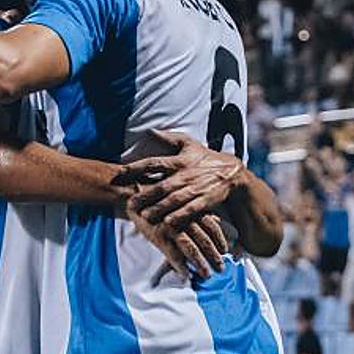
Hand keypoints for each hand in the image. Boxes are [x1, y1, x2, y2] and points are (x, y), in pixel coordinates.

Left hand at [118, 130, 245, 227]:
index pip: (154, 163)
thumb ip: (169, 137)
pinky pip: (190, 210)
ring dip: (158, 208)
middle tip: (130, 203)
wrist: (231, 172)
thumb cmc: (205, 157)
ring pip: (173, 200)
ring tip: (144, 216)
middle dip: (145, 195)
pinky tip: (167, 222)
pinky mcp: (205, 200)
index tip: (122, 172)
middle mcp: (185, 175)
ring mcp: (195, 188)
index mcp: (179, 160)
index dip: (137, 167)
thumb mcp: (189, 144)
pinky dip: (179, 216)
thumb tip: (151, 131)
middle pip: (161, 186)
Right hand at [127, 206, 227, 282]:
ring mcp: (172, 228)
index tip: (226, 251)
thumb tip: (217, 219)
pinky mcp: (159, 236)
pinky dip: (180, 266)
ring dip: (200, 263)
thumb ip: (199, 211)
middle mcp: (184, 219)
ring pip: (191, 248)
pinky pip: (172, 254)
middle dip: (214, 256)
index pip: (212, 226)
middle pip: (204, 240)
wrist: (136, 196)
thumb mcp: (183, 201)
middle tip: (221, 269)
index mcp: (192, 209)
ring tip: (207, 275)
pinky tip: (186, 275)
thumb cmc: (162, 200)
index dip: (220, 240)